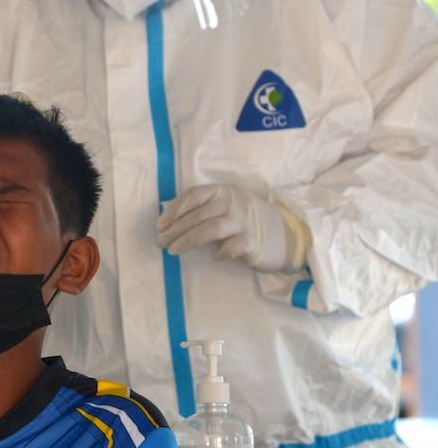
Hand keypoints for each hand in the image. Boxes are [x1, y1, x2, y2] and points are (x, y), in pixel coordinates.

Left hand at [157, 184, 306, 272]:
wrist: (285, 235)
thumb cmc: (245, 221)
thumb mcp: (225, 206)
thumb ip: (202, 209)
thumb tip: (168, 220)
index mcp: (223, 191)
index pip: (193, 195)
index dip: (174, 209)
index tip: (161, 224)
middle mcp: (233, 203)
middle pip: (198, 215)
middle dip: (175, 230)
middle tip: (161, 242)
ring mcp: (244, 222)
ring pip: (211, 229)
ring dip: (188, 240)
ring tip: (175, 250)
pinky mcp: (254, 242)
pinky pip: (233, 246)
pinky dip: (221, 251)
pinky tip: (214, 256)